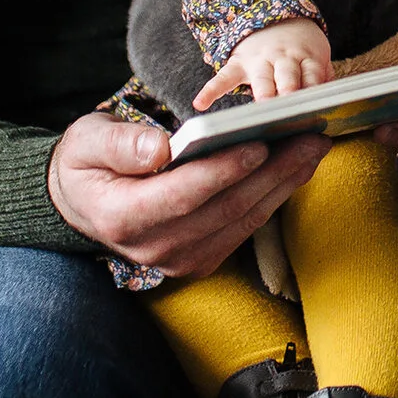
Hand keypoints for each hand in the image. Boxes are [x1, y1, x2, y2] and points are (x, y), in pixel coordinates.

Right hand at [47, 110, 328, 278]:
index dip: (224, 171)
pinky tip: (295, 169)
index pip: (184, 194)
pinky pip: (245, 228)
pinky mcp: (200, 260)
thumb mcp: (86, 143)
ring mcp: (180, 259)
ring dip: (284, 184)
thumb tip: (159, 148)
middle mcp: (155, 248)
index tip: (259, 144)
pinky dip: (273, 197)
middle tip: (310, 137)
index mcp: (123, 217)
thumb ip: (120, 144)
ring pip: (243, 220)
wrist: (82, 205)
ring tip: (314, 147)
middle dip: (273, 172)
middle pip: (225, 209)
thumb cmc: (88, 165)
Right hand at [197, 17, 332, 109]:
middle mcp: (283, 59)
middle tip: (290, 105)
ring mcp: (259, 60)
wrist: (273, 15)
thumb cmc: (299, 46)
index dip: (314, 89)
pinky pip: (223, 78)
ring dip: (262, 92)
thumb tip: (333, 98)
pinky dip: (211, 90)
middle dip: (289, 90)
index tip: (316, 105)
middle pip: (287, 77)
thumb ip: (322, 75)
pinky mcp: (238, 64)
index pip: (312, 75)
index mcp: (305, 57)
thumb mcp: (316, 54)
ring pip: (261, 79)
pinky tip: (200, 103)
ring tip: (261, 107)